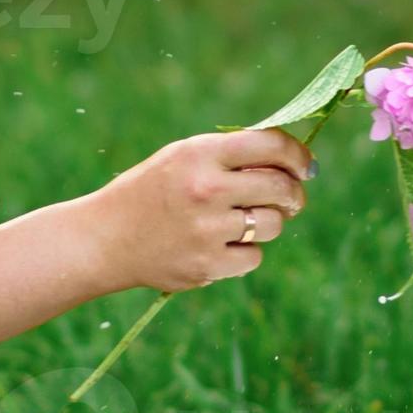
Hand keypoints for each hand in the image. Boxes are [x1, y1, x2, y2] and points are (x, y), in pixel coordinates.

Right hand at [83, 128, 315, 293]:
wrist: (105, 238)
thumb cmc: (152, 191)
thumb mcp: (184, 157)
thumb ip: (233, 155)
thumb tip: (296, 162)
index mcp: (200, 153)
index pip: (271, 146)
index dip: (298, 156)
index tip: (307, 166)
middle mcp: (206, 189)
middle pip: (281, 188)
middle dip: (294, 193)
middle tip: (292, 198)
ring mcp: (207, 230)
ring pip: (273, 225)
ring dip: (269, 223)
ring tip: (243, 222)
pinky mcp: (206, 266)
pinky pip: (254, 257)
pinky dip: (245, 252)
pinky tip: (221, 245)